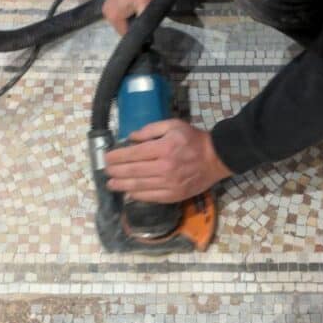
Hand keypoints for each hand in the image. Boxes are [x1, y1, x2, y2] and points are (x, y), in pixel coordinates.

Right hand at [102, 0, 158, 34]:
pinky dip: (129, 9)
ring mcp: (108, 4)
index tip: (149, 28)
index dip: (138, 34)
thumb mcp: (146, 5)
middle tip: (147, 15)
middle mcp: (106, 14)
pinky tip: (137, 2)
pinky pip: (121, 10)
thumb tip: (146, 37)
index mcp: (113, 18)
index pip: (126, 35)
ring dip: (133, 16)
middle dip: (135, 24)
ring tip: (142, 8)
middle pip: (124, 27)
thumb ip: (144, 23)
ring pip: (123, 18)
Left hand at [105, 120, 232, 202]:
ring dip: (122, 185)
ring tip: (111, 184)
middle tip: (106, 171)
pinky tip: (129, 193)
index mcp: (163, 148)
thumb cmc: (193, 139)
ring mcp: (169, 184)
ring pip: (139, 186)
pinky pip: (151, 197)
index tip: (107, 157)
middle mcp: (164, 167)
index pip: (134, 154)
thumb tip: (131, 138)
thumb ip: (150, 129)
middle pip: (133, 171)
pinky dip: (137, 195)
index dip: (117, 156)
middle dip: (116, 171)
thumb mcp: (173, 125)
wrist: (216, 158)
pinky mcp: (174, 195)